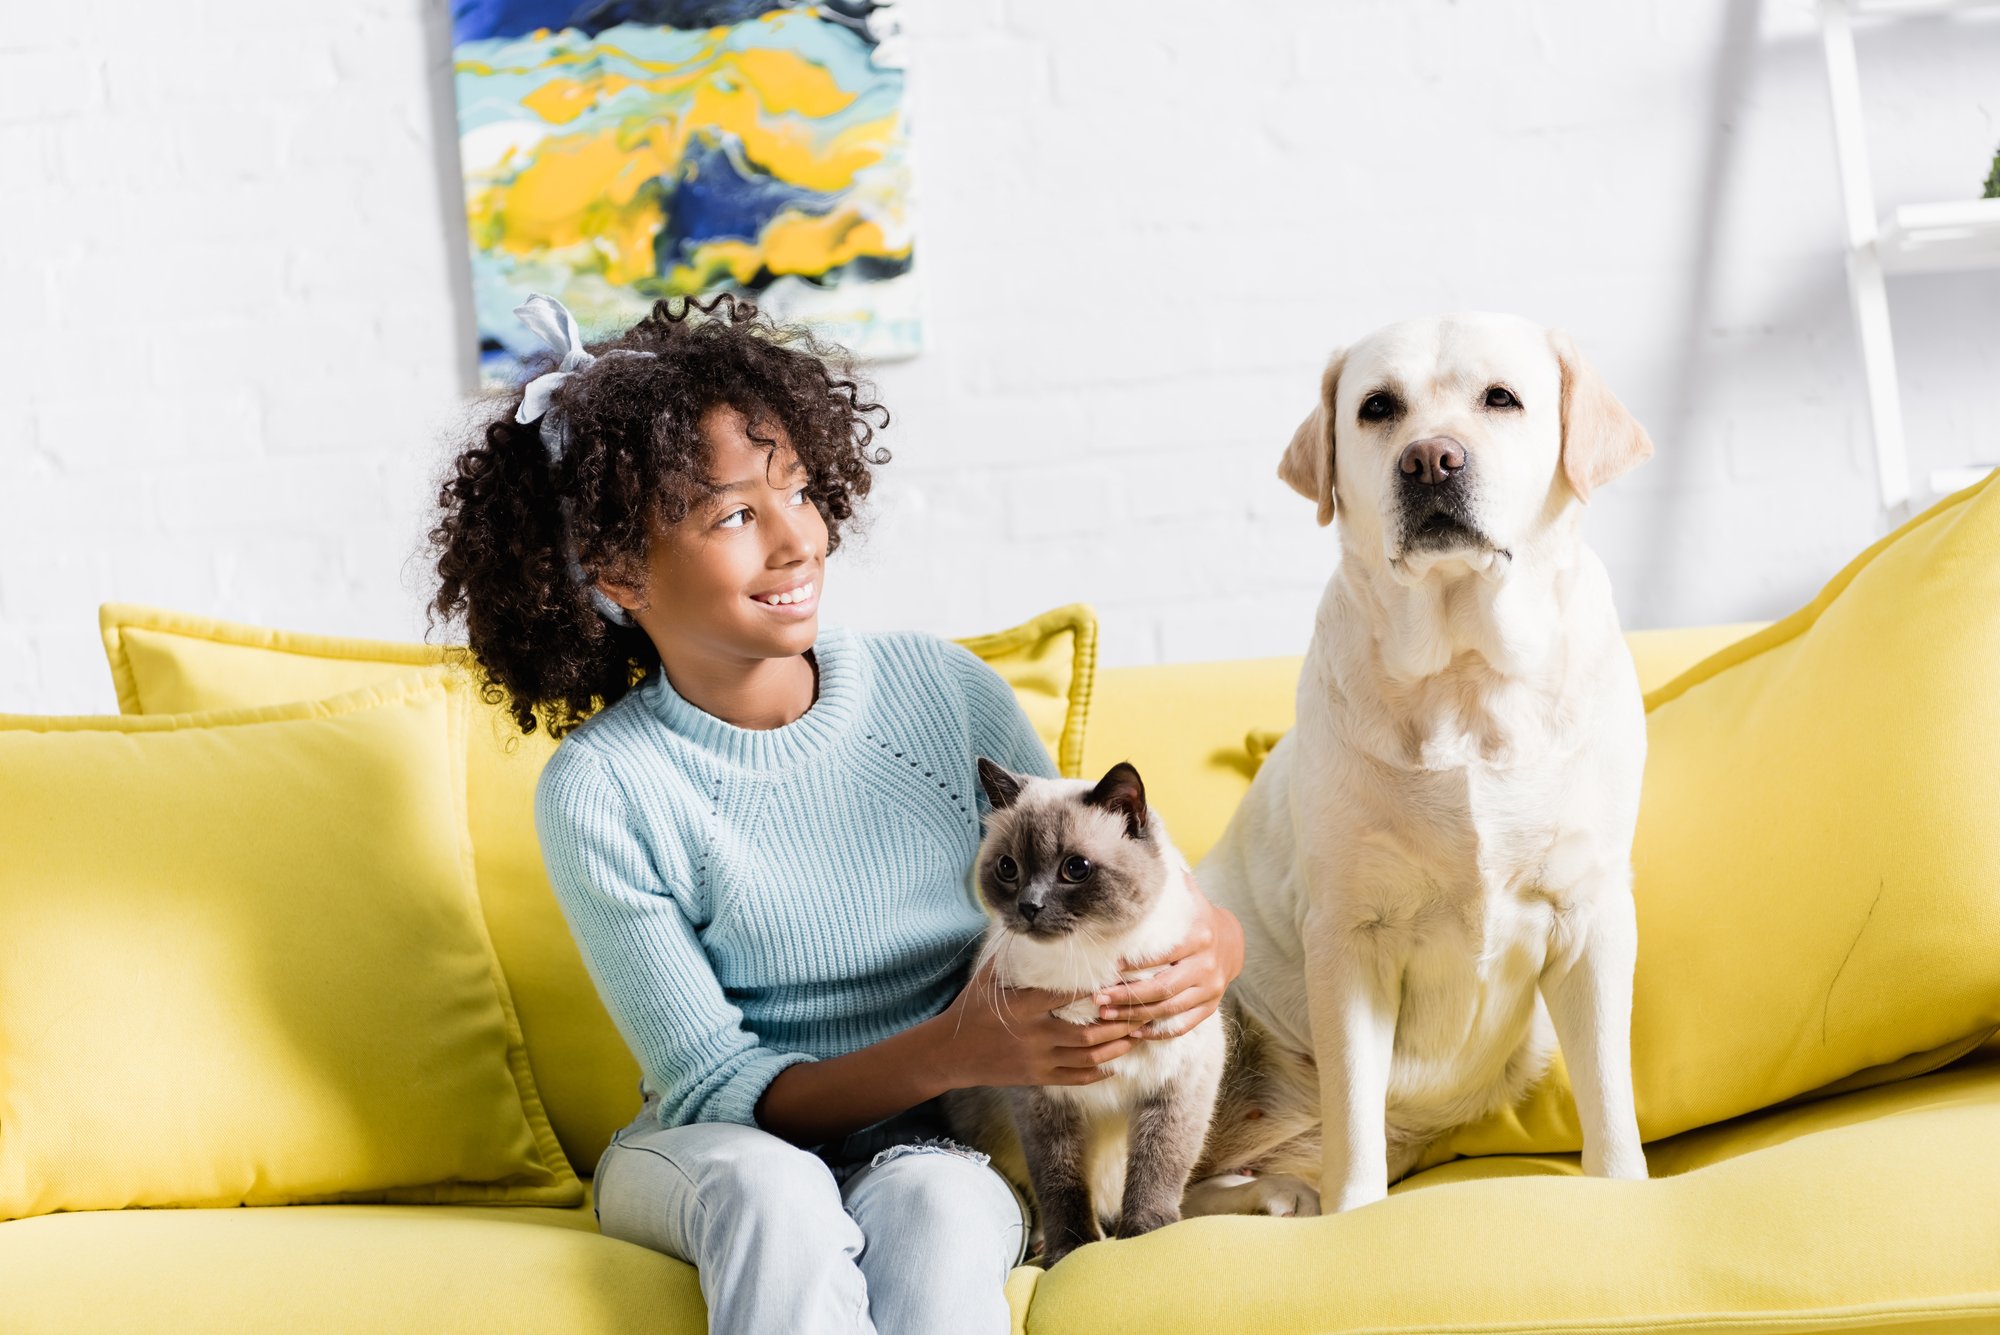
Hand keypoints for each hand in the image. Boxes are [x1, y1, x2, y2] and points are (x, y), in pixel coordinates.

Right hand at [929, 955, 1146, 1087]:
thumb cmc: (970, 1009)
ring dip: (1116, 1047)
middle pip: (1088, 1032)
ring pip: (1087, 1057)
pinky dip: (1099, 1072)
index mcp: (1024, 1007)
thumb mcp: (987, 978)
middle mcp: (1035, 1034)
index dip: (1098, 988)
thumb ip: (1013, 955)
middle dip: (1118, 1024)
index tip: (1122, 979)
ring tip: (1136, 1035)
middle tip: (1140, 1011)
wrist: (950, 1053)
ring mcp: (1038, 1059)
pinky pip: (1075, 1077)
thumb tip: (1025, 921)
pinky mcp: (1038, 1077)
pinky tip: (1115, 1064)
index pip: (1068, 995)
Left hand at [1094, 872, 1244, 1038]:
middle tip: (1098, 1000)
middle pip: (1165, 987)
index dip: (1139, 964)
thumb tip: (1145, 837)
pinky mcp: (1209, 1007)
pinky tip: (1133, 1032)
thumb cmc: (1195, 915)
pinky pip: (1183, 1024)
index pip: (1166, 954)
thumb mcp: (1186, 894)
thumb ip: (1166, 877)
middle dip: (1129, 996)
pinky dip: (1159, 1031)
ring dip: (1136, 1016)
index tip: (1111, 968)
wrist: (1232, 940)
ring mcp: (1211, 989)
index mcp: (1200, 936)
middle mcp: (1207, 965)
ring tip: (1106, 1016)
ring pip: (1170, 1009)